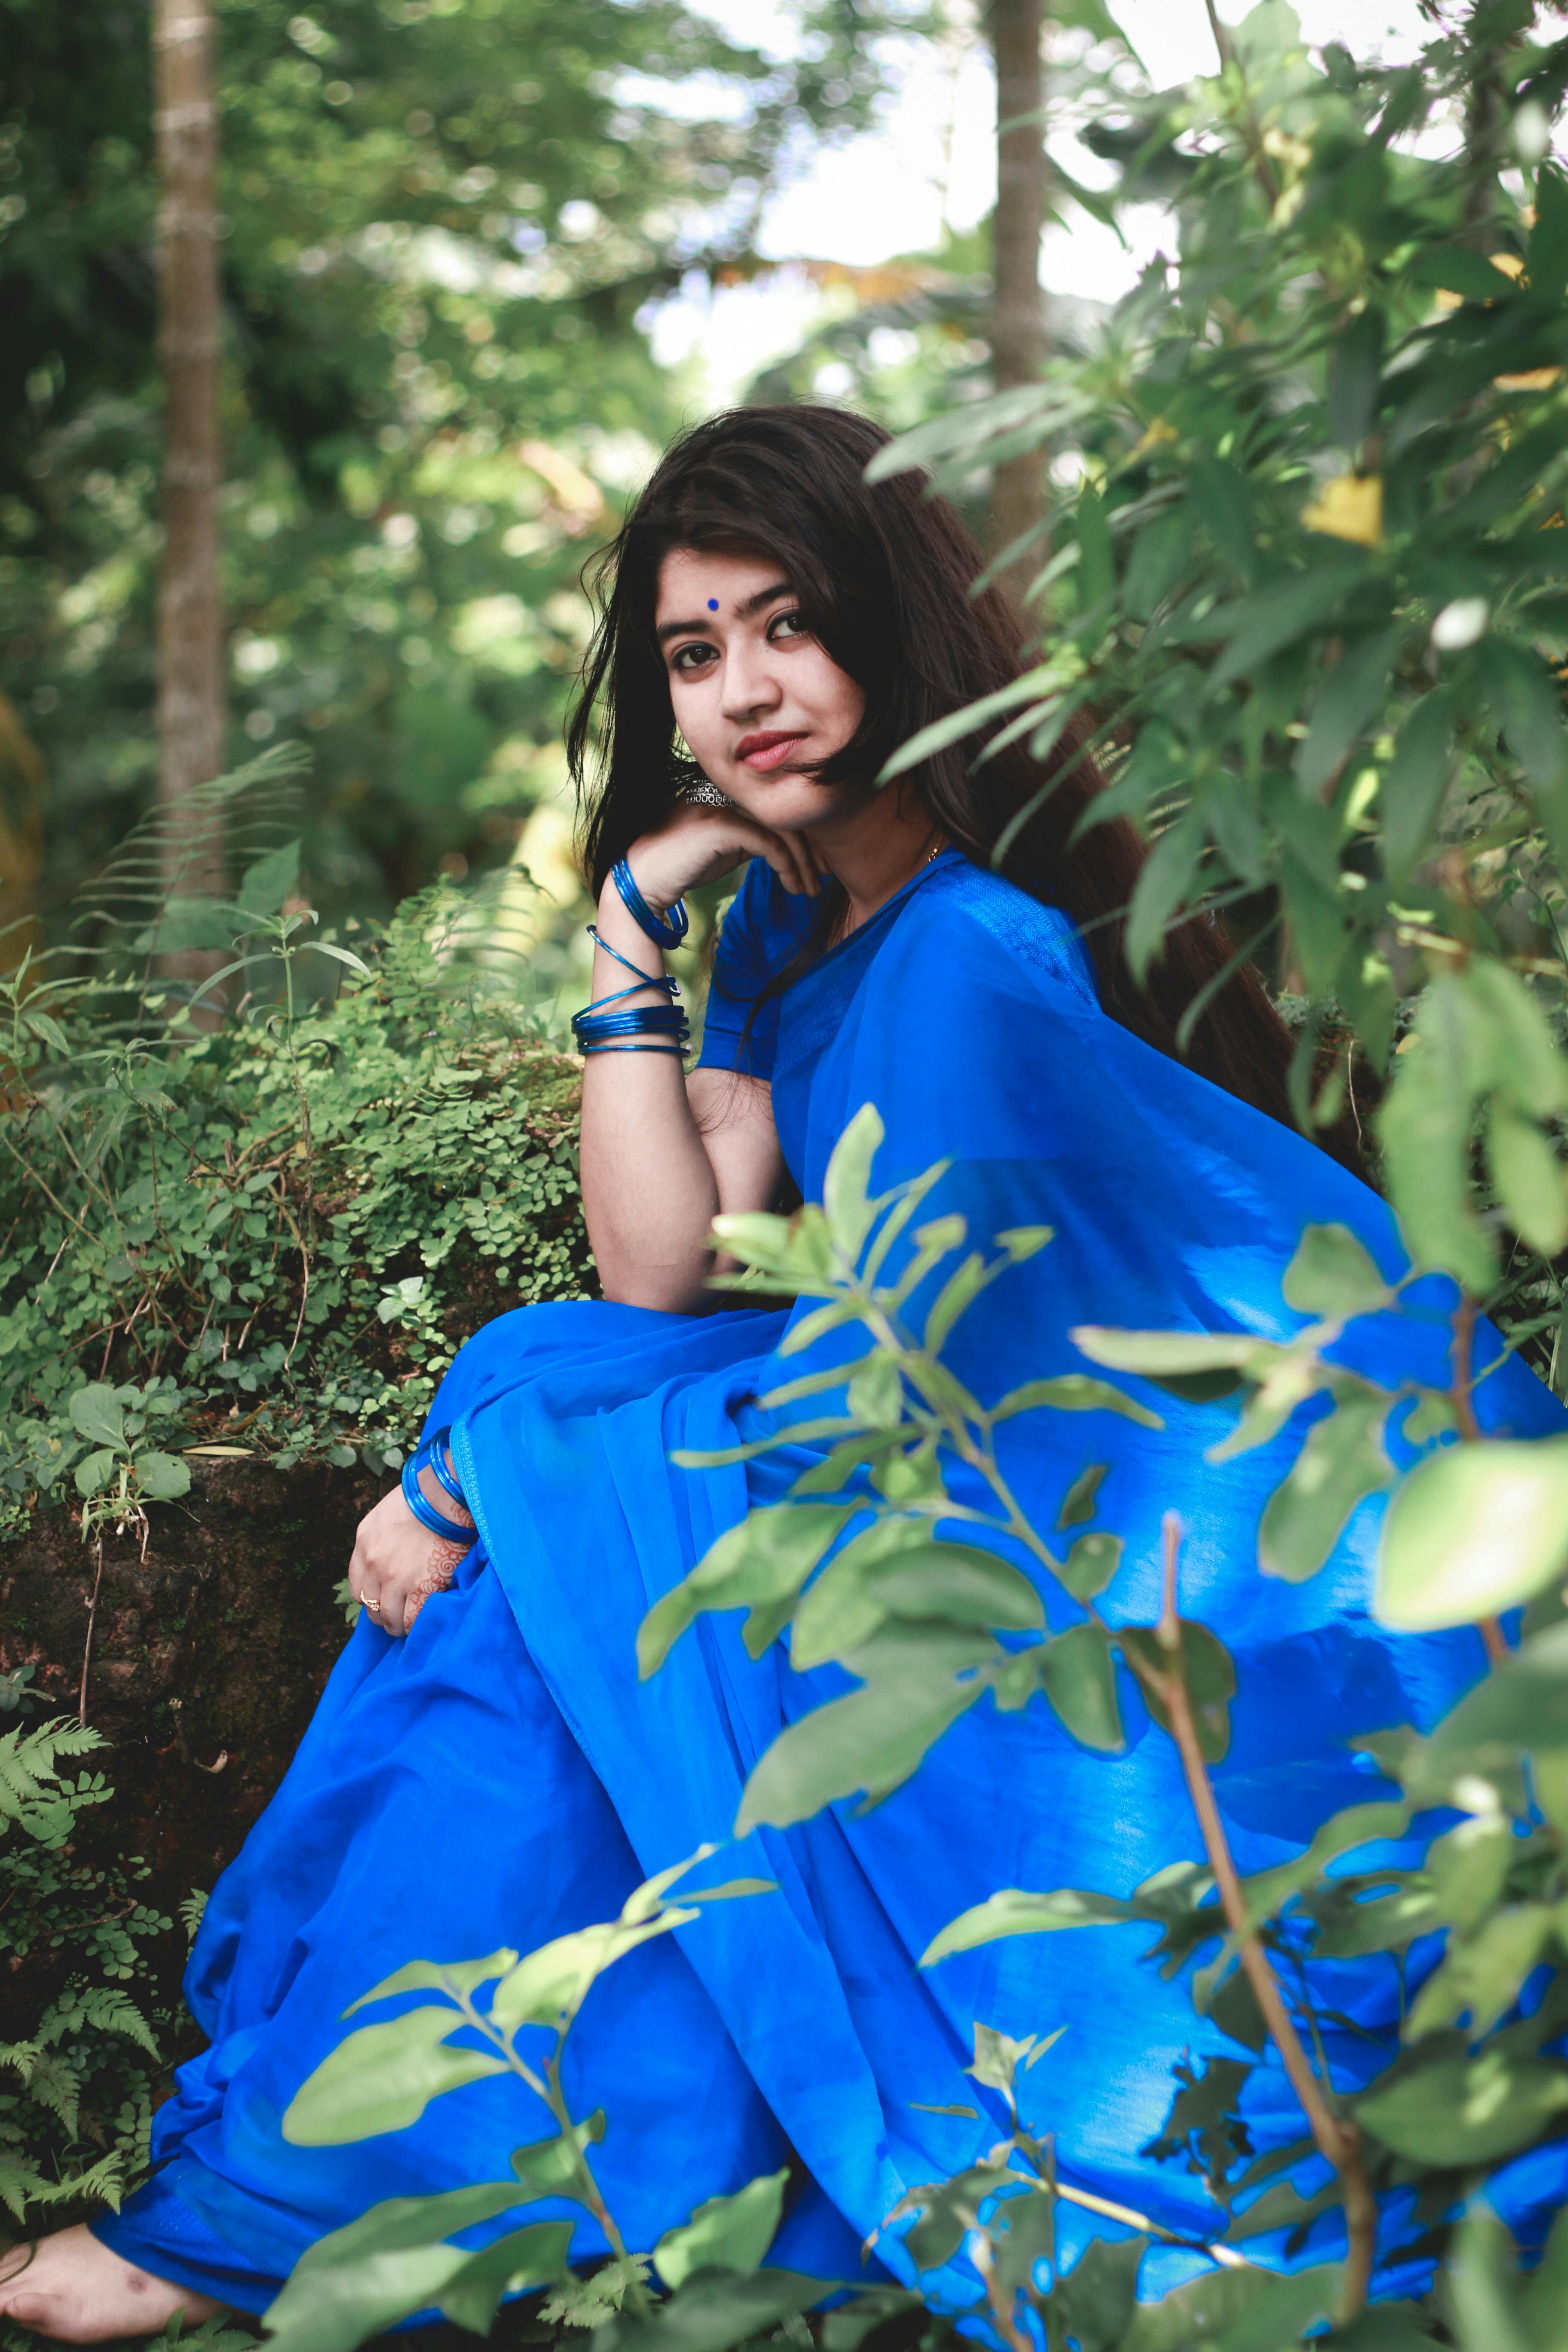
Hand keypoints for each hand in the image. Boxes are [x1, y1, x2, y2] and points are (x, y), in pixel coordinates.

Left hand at [348, 1473, 473, 1635]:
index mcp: (364, 1542)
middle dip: (382, 1613)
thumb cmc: (424, 1498)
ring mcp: (396, 1577)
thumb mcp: (386, 1515)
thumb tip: (386, 1559)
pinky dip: (415, 1624)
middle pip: (370, 1605)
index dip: (371, 1597)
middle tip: (397, 1614)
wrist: (446, 1494)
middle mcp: (374, 1562)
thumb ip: (379, 1539)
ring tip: (409, 1623)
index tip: (384, 1598)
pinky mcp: (421, 1587)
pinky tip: (423, 1619)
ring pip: (388, 1618)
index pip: (358, 1586)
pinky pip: (411, 1620)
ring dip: (398, 1624)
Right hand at [616, 801, 819, 918]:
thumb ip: (752, 836)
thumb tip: (785, 845)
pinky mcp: (719, 825)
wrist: (641, 882)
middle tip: (825, 877)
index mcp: (729, 789)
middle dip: (812, 848)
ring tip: (810, 889)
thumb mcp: (725, 847)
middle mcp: (726, 789)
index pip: (778, 806)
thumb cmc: (681, 867)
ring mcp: (721, 803)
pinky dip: (787, 866)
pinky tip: (792, 885)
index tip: (819, 864)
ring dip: (803, 863)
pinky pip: (768, 843)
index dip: (805, 834)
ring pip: (781, 829)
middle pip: (784, 813)